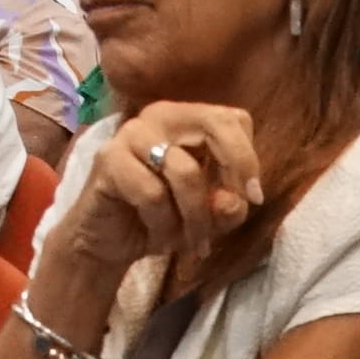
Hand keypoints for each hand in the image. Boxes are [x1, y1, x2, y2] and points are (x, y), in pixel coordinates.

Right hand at [47, 103, 266, 298]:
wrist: (107, 243)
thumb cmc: (161, 220)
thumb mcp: (207, 218)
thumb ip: (228, 208)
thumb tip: (235, 201)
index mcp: (189, 119)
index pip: (235, 120)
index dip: (249, 161)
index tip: (252, 198)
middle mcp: (161, 115)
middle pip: (216, 126)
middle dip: (233, 173)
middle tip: (228, 213)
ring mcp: (132, 133)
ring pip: (185, 172)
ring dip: (194, 218)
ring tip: (188, 242)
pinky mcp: (108, 158)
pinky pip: (152, 194)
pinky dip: (162, 223)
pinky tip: (156, 234)